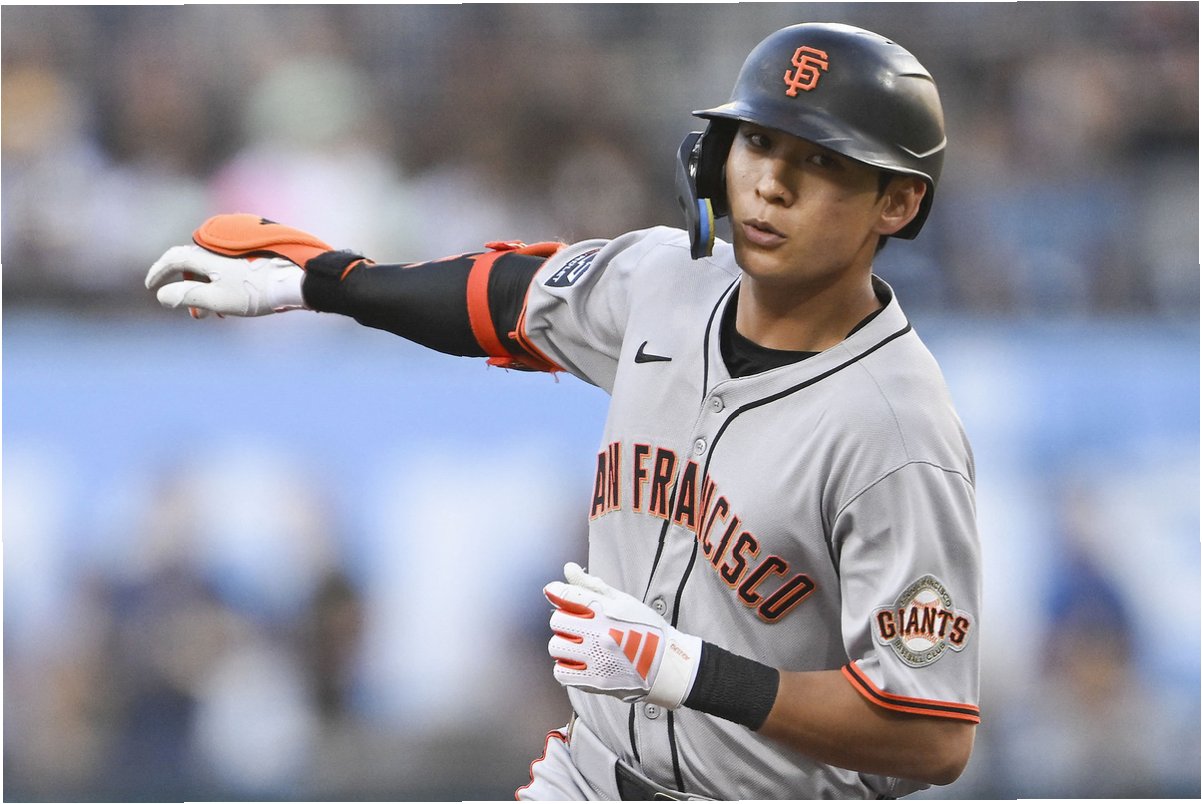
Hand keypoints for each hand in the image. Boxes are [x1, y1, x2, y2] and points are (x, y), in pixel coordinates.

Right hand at [145, 245, 305, 316]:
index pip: (174, 257)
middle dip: (190, 290)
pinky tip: (234, 304)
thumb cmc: (256, 292)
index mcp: (207, 252)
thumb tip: (162, 295)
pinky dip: (224, 285)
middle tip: (196, 315)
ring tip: (216, 315)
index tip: (151, 287)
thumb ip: (187, 296)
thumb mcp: (217, 299)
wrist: (296, 281)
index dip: (159, 271)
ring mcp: (238, 249)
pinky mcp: (254, 254)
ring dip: (208, 291)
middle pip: (194, 265)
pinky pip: (229, 268)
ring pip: (213, 269)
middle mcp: (220, 246)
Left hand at [543, 562, 702, 707]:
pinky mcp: (596, 682)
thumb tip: (568, 568)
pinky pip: (561, 673)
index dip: (557, 592)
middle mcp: (600, 634)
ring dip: (563, 643)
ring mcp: (597, 659)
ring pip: (556, 647)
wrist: (667, 665)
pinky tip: (579, 661)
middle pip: (557, 621)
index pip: (567, 596)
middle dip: (564, 619)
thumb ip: (592, 585)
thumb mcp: (624, 600)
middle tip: (577, 623)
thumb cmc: (646, 628)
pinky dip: (565, 666)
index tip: (555, 592)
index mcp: (607, 610)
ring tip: (578, 644)